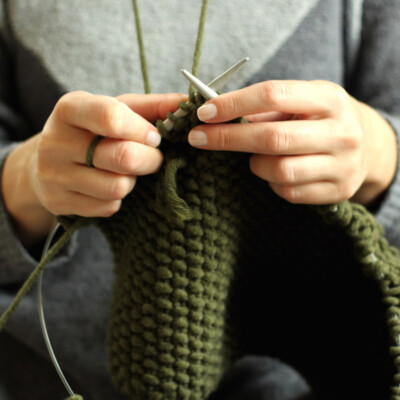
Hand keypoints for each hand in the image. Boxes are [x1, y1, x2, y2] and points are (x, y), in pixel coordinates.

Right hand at [2, 91, 184, 245]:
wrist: (47, 163)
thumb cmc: (93, 131)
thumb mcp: (117, 110)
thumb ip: (152, 106)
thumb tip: (187, 104)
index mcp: (71, 109)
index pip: (111, 117)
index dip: (143, 130)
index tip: (155, 136)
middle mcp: (56, 141)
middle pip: (123, 157)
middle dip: (150, 160)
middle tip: (152, 158)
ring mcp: (54, 175)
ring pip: (117, 187)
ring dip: (132, 181)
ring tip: (126, 172)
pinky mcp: (59, 202)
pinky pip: (107, 207)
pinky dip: (117, 199)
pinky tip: (108, 185)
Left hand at [188, 80, 396, 205]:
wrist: (366, 146)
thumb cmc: (319, 120)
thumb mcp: (301, 101)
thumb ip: (265, 107)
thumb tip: (214, 114)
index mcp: (329, 99)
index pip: (273, 95)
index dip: (233, 104)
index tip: (204, 113)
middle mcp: (341, 132)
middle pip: (272, 138)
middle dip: (228, 139)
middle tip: (197, 138)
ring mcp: (342, 165)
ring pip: (279, 170)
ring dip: (256, 165)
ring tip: (256, 157)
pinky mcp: (337, 191)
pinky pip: (288, 193)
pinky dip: (272, 183)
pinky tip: (275, 172)